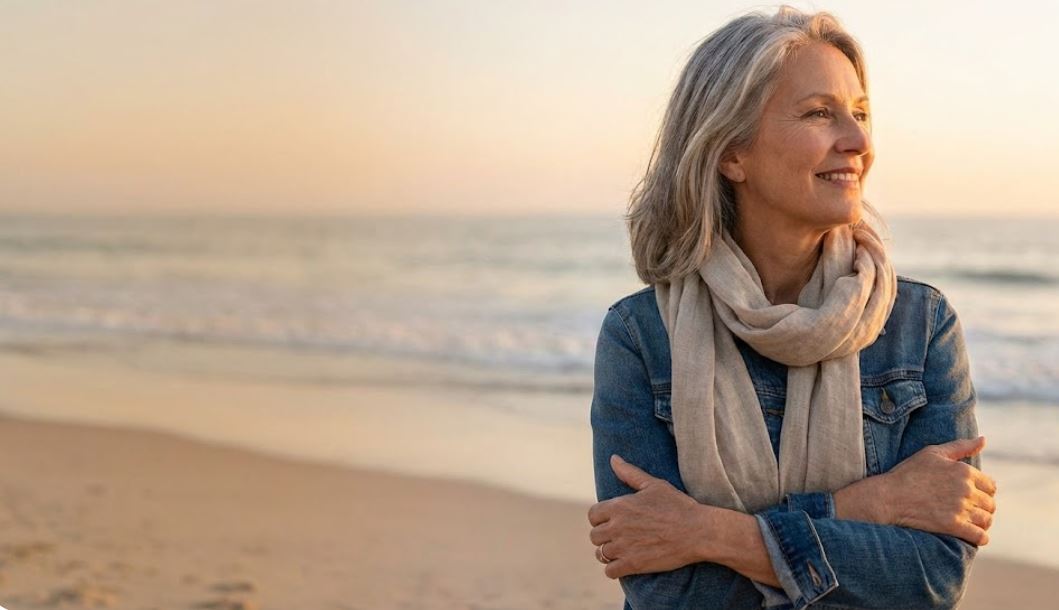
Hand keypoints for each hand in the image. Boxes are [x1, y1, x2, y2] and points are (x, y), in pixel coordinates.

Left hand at [587, 455, 710, 578]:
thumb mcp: (654, 485)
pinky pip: (610, 571)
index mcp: (619, 506)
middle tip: (618, 537)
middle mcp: (617, 527)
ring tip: (621, 551)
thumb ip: (629, 473)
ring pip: (601, 554)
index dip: (600, 519)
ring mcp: (624, 547)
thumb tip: (613, 458)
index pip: (593, 515)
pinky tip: (624, 564)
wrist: (698, 532)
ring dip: (609, 553)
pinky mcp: (633, 565)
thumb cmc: (678, 506)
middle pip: (594, 536)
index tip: (611, 521)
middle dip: (604, 536)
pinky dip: (614, 569)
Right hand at [881, 436, 996, 545]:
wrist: (888, 497)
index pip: (990, 486)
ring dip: (981, 522)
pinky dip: (980, 537)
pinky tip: (973, 535)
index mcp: (965, 471)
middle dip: (982, 507)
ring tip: (971, 522)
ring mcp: (961, 509)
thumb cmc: (908, 473)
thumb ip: (960, 446)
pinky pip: (979, 536)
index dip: (983, 491)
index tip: (973, 496)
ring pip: (986, 520)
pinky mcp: (953, 526)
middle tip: (970, 510)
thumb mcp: (933, 453)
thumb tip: (983, 439)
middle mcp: (966, 490)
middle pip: (990, 504)